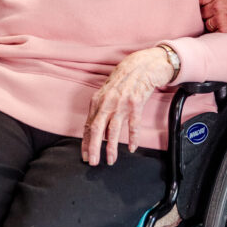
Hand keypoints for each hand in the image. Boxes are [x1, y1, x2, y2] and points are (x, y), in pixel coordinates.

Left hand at [82, 47, 173, 165]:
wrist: (142, 65)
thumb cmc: (125, 79)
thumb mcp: (108, 93)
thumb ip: (101, 109)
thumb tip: (97, 129)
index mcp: (98, 100)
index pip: (89, 124)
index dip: (86, 141)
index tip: (84, 154)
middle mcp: (108, 102)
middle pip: (97, 128)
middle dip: (93, 147)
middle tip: (92, 162)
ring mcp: (122, 103)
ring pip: (113, 129)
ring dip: (111, 147)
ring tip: (110, 160)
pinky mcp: (136, 103)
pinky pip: (133, 125)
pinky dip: (132, 138)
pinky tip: (131, 147)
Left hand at [200, 0, 226, 34]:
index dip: (201, 0)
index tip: (205, 2)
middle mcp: (217, 5)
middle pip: (201, 10)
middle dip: (204, 11)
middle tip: (210, 12)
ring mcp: (220, 18)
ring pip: (206, 22)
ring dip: (209, 21)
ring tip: (215, 21)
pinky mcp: (225, 30)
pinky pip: (213, 32)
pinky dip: (215, 31)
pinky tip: (220, 29)